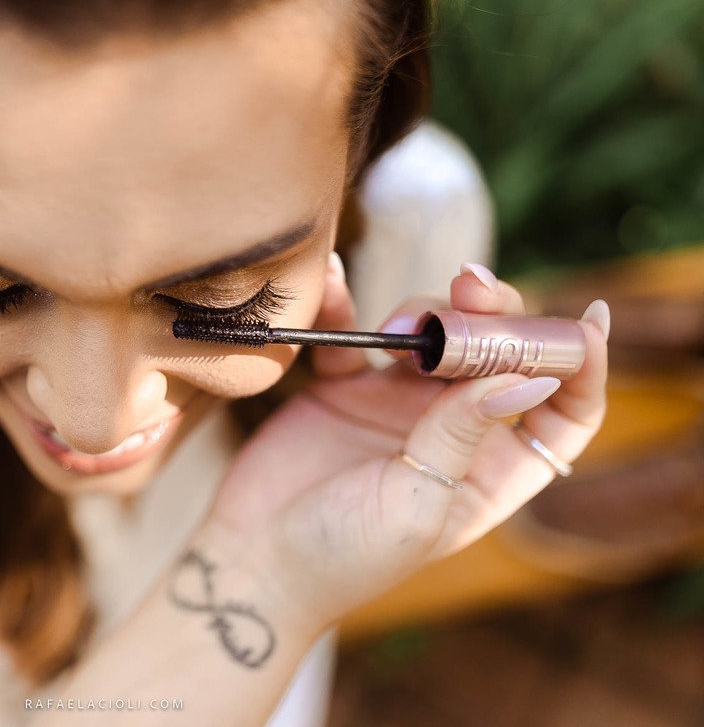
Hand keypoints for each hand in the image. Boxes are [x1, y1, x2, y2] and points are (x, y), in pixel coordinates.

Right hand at [207, 256, 609, 628]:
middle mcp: (453, 431)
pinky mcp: (343, 390)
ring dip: (426, 313)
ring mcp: (397, 406)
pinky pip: (352, 335)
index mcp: (490, 470)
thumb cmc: (343, 555)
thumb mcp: (416, 501)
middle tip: (469, 287)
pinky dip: (344, 307)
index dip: (583, 366)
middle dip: (496, 315)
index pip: (562, 412)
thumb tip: (531, 375)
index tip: (584, 320)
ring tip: (401, 330)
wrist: (254, 561)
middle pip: (499, 354)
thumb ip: (462, 432)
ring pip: (435, 334)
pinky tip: (332, 278)